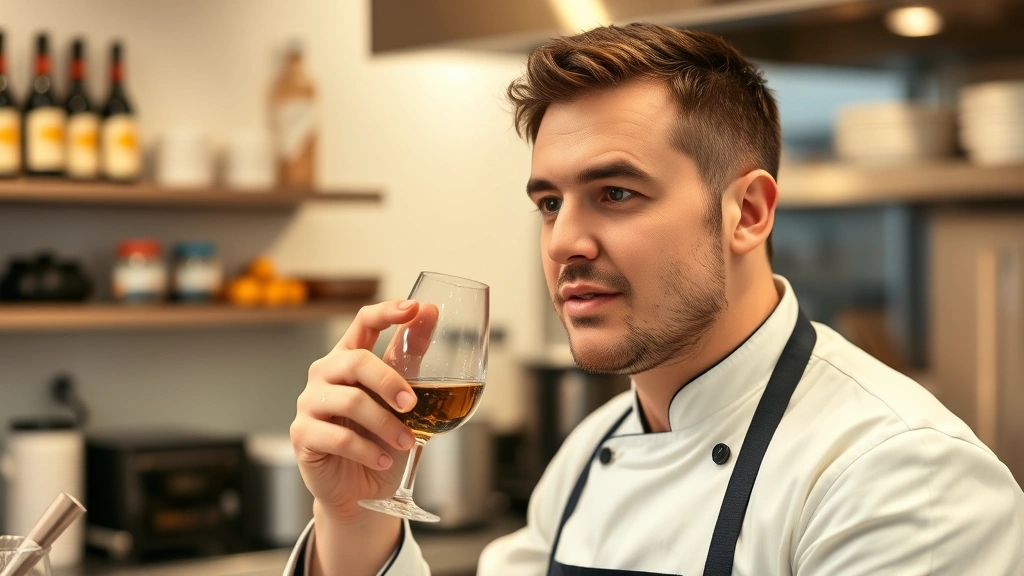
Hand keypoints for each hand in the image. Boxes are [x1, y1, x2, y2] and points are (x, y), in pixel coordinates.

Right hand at [290, 299, 437, 519]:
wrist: (359, 488)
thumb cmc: (379, 438)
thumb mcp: (400, 396)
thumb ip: (410, 356)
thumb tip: (429, 311)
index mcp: (348, 358)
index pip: (362, 322)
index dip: (386, 312)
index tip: (413, 307)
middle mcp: (324, 374)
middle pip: (356, 361)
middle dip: (390, 382)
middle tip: (413, 404)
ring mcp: (309, 403)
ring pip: (350, 401)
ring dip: (386, 424)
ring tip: (406, 443)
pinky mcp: (302, 435)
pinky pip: (339, 437)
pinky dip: (368, 451)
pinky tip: (383, 461)